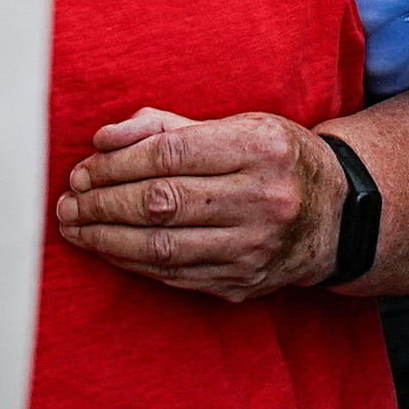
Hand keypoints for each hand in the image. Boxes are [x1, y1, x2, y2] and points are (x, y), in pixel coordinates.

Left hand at [53, 108, 339, 301]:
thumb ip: (168, 126)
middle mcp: (263, 200)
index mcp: (261, 148)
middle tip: (69, 201)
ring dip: (106, 239)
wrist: (338, 217)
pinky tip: (108, 248)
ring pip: (162, 247)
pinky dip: (132, 262)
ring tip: (75, 227)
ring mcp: (255, 248)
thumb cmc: (276, 159)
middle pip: (161, 202)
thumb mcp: (239, 125)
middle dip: (102, 203)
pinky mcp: (243, 283)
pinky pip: (174, 275)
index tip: (83, 168)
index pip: (169, 154)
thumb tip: (104, 139)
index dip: (116, 164)